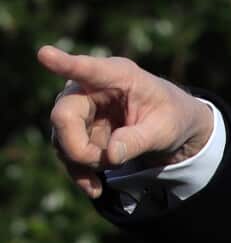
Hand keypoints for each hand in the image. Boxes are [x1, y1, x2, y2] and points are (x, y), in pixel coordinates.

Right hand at [36, 45, 214, 198]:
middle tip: (107, 163)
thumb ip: (137, 140)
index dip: (65, 64)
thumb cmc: (172, 117)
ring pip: (62, 138)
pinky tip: (94, 188)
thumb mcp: (165, 130)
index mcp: (119, 75)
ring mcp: (80, 107)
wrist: (172, 125)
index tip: (45, 55)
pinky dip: (80, 171)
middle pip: (64, 116)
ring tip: (115, 167)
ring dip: (84, 161)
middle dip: (80, 148)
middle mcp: (91, 86)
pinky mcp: (78, 128)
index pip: (89, 69)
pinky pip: (67, 152)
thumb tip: (110, 156)